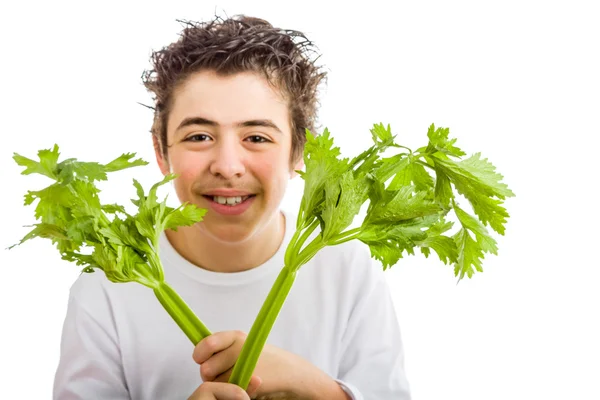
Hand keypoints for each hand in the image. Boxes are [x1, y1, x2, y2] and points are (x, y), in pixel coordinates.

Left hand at [192, 330, 349, 398]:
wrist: (291, 373)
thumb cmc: (265, 360)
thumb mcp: (244, 346)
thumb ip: (223, 348)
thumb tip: (198, 353)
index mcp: (235, 336)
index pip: (206, 344)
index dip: (200, 353)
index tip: (200, 358)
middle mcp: (238, 347)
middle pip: (206, 369)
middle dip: (212, 375)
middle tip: (226, 373)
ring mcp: (244, 364)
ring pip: (216, 383)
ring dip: (224, 385)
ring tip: (240, 379)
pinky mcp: (250, 381)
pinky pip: (230, 392)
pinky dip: (234, 392)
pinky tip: (246, 386)